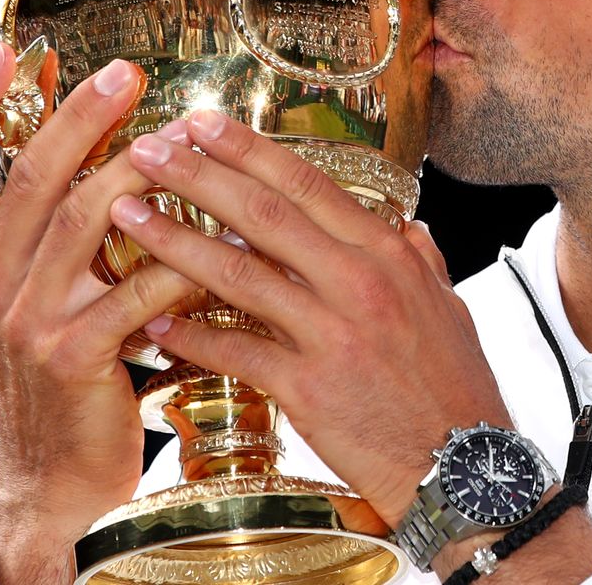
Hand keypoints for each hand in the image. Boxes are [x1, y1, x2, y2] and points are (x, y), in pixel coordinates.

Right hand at [0, 42, 198, 582]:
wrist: (58, 469)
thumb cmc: (66, 362)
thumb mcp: (39, 284)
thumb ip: (55, 215)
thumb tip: (96, 129)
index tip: (3, 48)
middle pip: (29, 174)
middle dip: (80, 115)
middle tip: (129, 72)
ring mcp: (26, 318)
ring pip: (83, 221)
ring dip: (141, 174)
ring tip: (188, 140)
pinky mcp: (73, 355)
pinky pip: (135, 289)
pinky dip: (181, 259)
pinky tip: (220, 235)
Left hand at [107, 109, 511, 525]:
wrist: (466, 468)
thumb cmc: (456, 389)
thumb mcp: (450, 309)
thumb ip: (421, 262)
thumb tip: (409, 227)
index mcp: (387, 255)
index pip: (307, 184)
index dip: (249, 150)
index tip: (203, 123)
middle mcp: (358, 283)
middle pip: (263, 214)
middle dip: (198, 176)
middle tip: (147, 150)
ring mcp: (331, 334)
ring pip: (238, 274)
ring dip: (174, 241)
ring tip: (126, 215)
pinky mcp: (307, 388)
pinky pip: (234, 351)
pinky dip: (188, 336)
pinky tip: (149, 321)